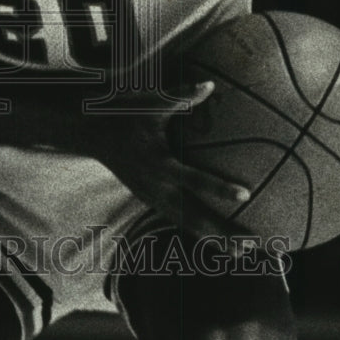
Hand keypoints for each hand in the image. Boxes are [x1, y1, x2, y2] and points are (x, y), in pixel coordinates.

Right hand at [80, 82, 250, 239]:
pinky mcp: (147, 197)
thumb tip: (210, 85)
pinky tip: (212, 238)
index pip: (195, 180)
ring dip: (212, 238)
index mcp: (159, 163)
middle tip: (251, 245)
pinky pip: (175, 219)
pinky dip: (195, 231)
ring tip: (239, 253)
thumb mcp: (151, 102)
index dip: (220, 188)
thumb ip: (182, 96)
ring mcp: (150, 195)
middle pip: (194, 217)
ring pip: (184, 224)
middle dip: (223, 233)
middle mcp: (155, 185)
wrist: (89, 131)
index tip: (246, 194)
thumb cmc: (122, 112)